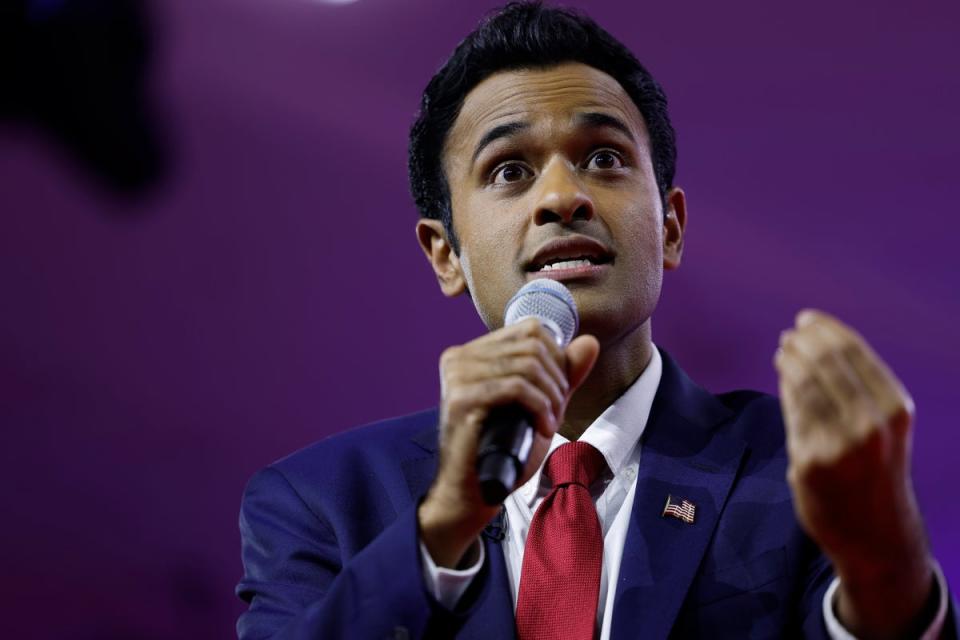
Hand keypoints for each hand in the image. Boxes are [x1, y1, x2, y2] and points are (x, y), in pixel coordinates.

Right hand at [418, 318, 598, 567]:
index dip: (556, 357)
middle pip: (532, 345)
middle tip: (556, 412)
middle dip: (556, 379)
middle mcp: (459, 358)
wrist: (474, 493)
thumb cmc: (505, 450)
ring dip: (550, 397)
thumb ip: (563, 373)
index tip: (557, 393)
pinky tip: (543, 428)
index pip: (529, 328)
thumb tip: (590, 341)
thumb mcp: (540, 405)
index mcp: (471, 352)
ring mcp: (457, 377)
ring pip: (527, 365)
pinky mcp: (460, 400)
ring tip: (550, 423)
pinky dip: (539, 407)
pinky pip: (516, 388)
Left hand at [775, 310, 934, 637]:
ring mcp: (838, 444)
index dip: (824, 329)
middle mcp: (870, 424)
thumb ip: (859, 390)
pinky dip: (785, 388)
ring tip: (783, 351)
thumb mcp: (885, 427)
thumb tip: (816, 342)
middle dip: (802, 342)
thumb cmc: (877, 471)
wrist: (876, 533)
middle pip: (824, 362)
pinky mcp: (809, 462)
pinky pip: (792, 413)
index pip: (852, 351)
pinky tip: (783, 377)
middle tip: (789, 336)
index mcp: (894, 409)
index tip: (806, 319)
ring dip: (789, 361)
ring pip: (803, 384)